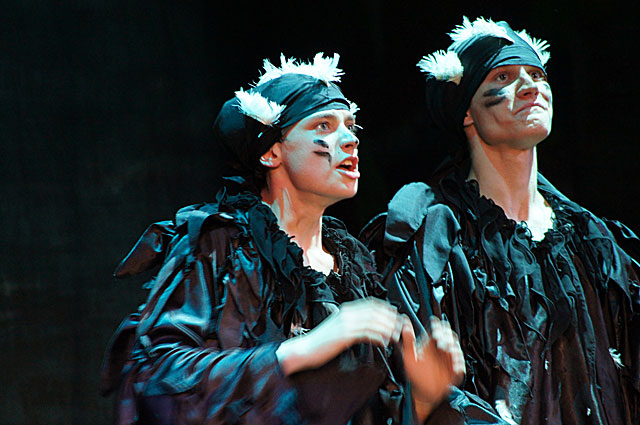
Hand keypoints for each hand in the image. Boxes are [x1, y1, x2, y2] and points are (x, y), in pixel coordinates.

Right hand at [276, 297, 402, 374]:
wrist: (305, 349)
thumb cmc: (322, 341)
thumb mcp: (338, 326)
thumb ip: (351, 322)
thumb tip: (367, 324)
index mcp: (346, 309)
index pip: (371, 303)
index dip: (386, 308)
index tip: (395, 315)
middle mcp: (347, 313)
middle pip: (375, 311)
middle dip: (390, 318)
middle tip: (399, 327)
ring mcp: (345, 323)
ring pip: (373, 322)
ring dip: (387, 329)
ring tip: (395, 336)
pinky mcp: (344, 335)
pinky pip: (366, 333)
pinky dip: (378, 337)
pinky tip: (384, 343)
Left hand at [401, 316, 464, 419]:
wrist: (423, 391)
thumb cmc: (415, 374)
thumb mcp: (409, 356)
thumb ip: (408, 340)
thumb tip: (404, 324)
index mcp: (431, 343)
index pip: (438, 329)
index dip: (438, 326)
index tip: (435, 327)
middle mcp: (441, 349)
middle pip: (449, 337)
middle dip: (446, 336)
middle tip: (441, 341)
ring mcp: (449, 359)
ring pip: (456, 349)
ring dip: (453, 349)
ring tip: (447, 350)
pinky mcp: (455, 370)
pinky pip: (460, 365)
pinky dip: (459, 363)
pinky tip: (454, 365)